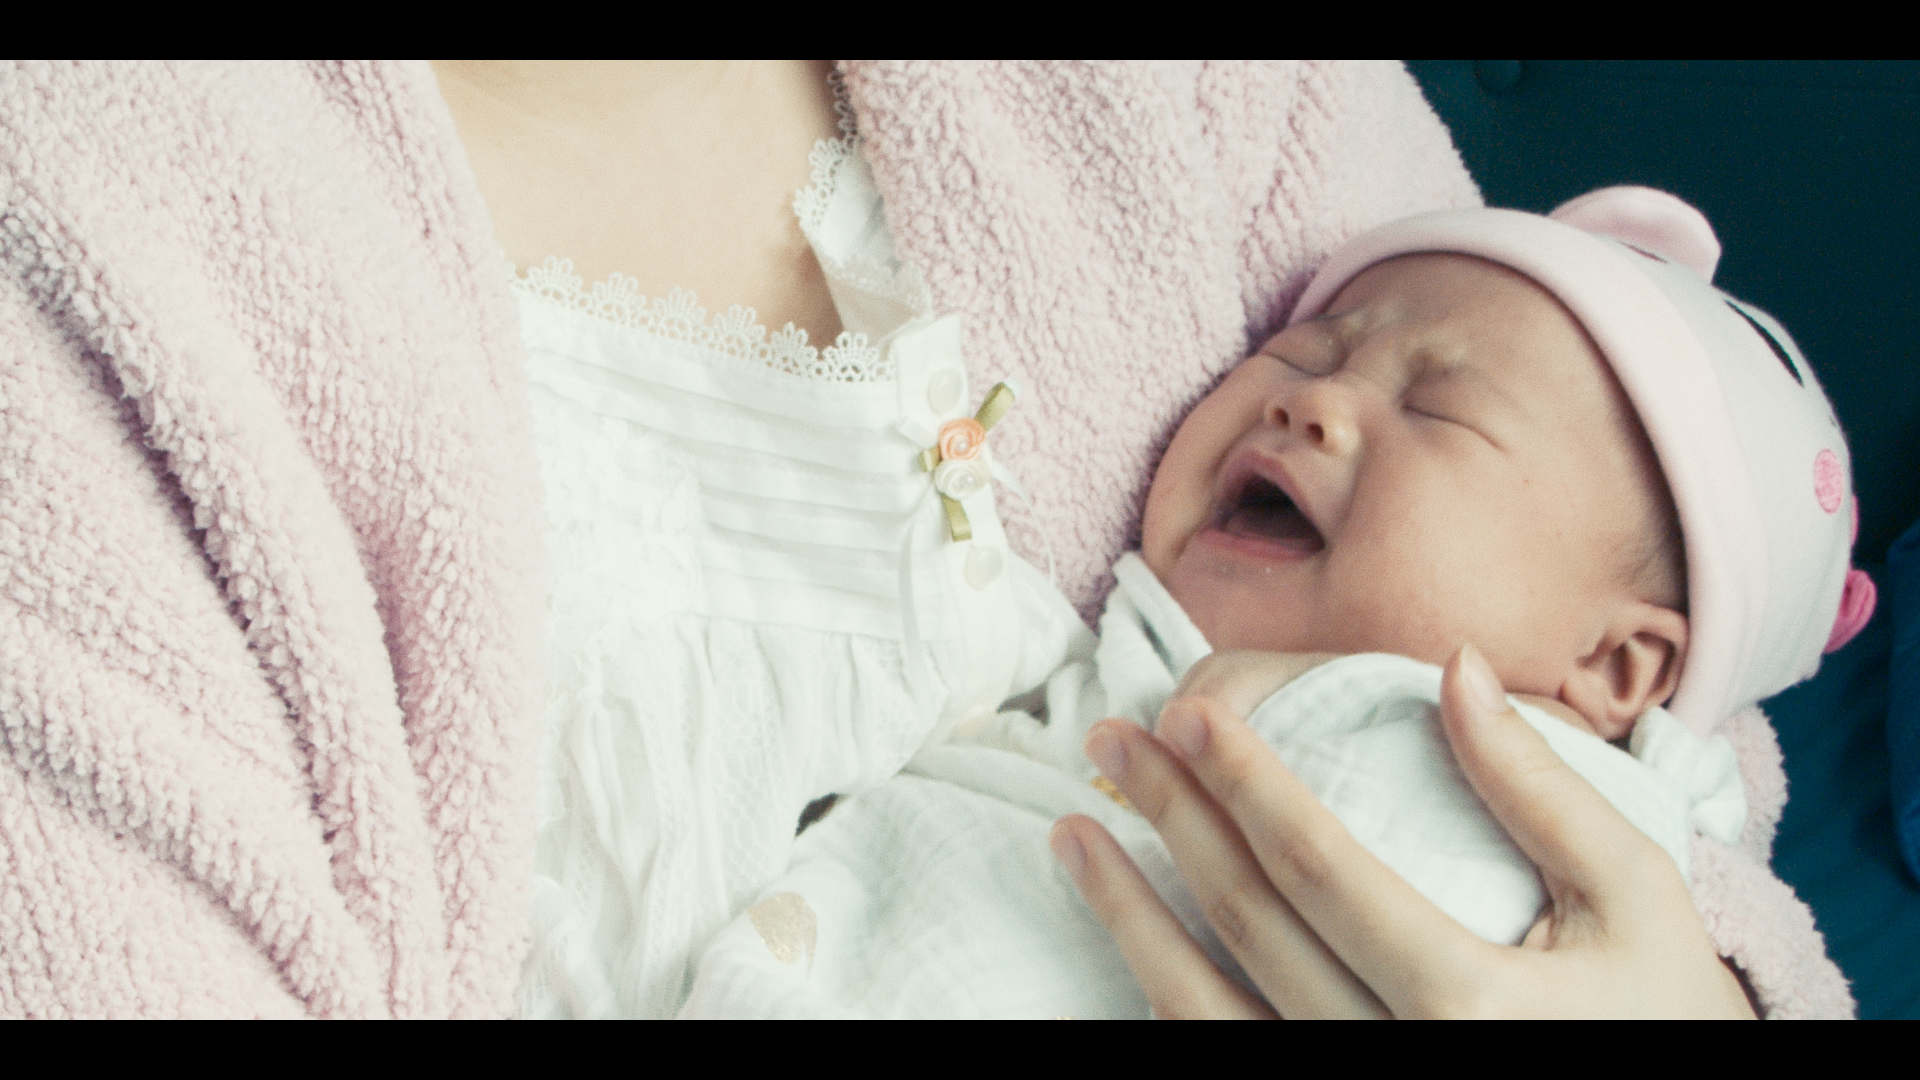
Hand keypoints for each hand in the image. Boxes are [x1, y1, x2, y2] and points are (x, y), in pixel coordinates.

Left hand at [1049, 645, 1756, 1017]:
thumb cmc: (1662, 1017)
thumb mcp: (1637, 900)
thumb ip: (1545, 787)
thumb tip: (1456, 668)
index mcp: (1470, 1004)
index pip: (1320, 869)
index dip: (1245, 783)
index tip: (1186, 711)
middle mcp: (1393, 1065)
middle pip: (1247, 925)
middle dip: (1171, 820)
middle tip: (1110, 741)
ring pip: (1201, 1013)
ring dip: (1125, 916)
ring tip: (1071, 833)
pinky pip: (1216, 1061)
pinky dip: (1158, 1002)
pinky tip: (1123, 943)